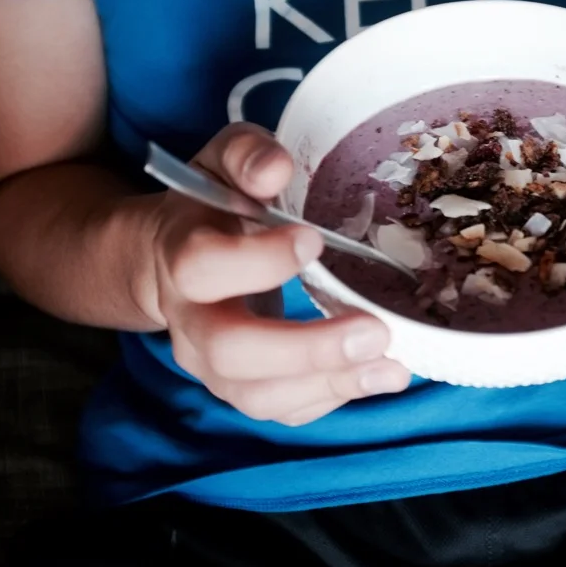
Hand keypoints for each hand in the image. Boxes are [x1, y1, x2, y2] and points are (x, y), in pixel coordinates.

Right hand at [147, 122, 411, 426]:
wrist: (173, 257)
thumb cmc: (214, 204)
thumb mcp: (223, 162)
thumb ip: (247, 156)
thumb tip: (276, 170)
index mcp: (182, 256)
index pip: (204, 266)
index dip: (259, 260)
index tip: (314, 240)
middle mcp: (190, 322)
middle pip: (229, 351)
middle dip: (305, 349)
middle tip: (374, 331)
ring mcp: (212, 365)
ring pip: (257, 395)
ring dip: (330, 384)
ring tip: (392, 367)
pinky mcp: (243, 388)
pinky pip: (283, 410)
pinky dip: (334, 397)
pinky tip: (379, 376)